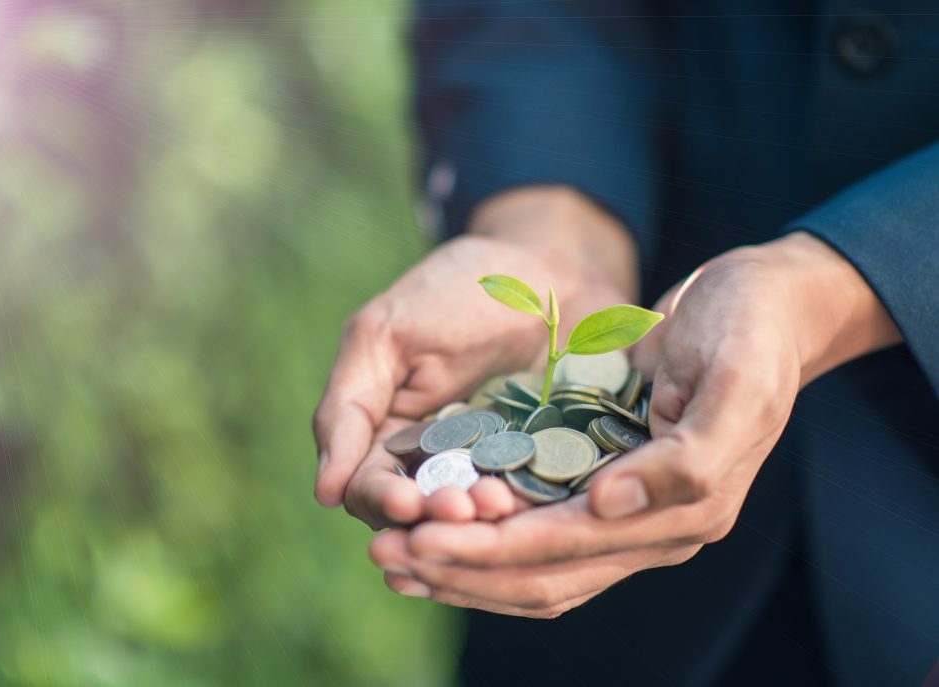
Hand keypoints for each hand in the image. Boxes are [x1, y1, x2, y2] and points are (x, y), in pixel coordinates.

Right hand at [313, 187, 637, 528]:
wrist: (549, 271)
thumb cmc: (456, 290)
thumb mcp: (384, 336)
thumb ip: (348, 409)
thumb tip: (324, 491)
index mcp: (388, 435)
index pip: (370, 488)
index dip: (382, 502)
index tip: (406, 502)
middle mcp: (437, 463)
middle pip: (420, 515)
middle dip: (434, 516)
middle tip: (460, 507)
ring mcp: (492, 470)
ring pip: (473, 518)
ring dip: (478, 520)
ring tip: (496, 502)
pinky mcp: (544, 470)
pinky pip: (530, 503)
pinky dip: (525, 508)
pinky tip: (530, 497)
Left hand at [369, 231, 899, 615]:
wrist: (762, 304)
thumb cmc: (751, 331)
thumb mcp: (736, 380)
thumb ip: (687, 459)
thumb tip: (605, 506)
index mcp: (687, 509)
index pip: (569, 548)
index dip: (493, 550)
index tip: (422, 539)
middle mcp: (651, 525)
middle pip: (542, 573)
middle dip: (462, 567)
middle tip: (386, 556)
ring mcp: (627, 510)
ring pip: (534, 564)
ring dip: (464, 563)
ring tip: (394, 554)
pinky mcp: (605, 483)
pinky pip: (537, 527)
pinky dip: (486, 534)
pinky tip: (437, 524)